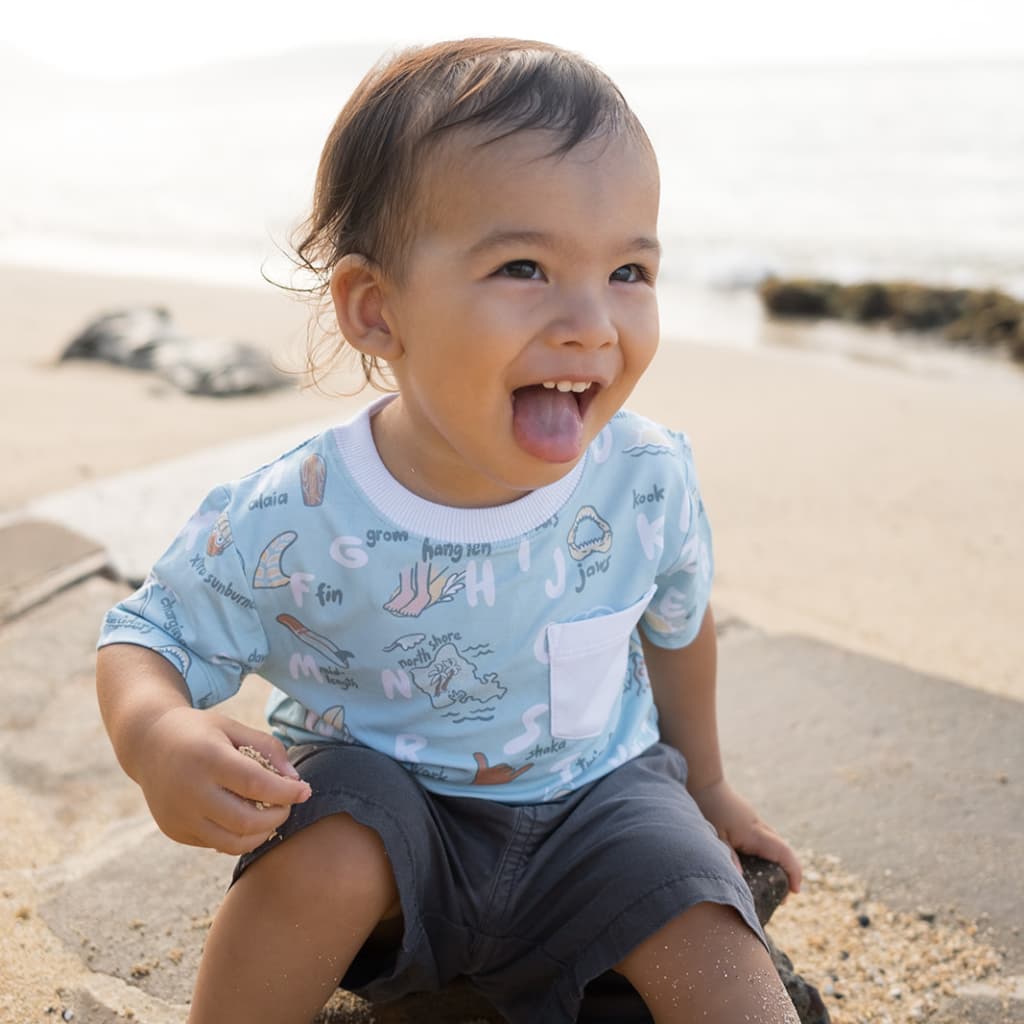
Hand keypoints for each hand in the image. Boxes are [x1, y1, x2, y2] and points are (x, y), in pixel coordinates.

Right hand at [133, 706, 311, 854]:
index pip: (255, 784)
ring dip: (261, 833)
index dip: (286, 792)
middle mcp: (190, 791)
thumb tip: (295, 781)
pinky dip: (238, 836)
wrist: (148, 744)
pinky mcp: (174, 831)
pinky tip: (244, 819)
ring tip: (271, 816)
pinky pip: (215, 844)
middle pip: (246, 821)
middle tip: (287, 805)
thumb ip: (268, 749)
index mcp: (207, 759)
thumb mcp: (233, 727)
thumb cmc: (200, 733)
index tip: (305, 791)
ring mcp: (179, 815)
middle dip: (277, 816)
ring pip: (232, 842)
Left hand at [690, 778, 801, 893]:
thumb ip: (727, 856)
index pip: (784, 853)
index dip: (794, 872)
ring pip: (772, 842)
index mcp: (753, 832)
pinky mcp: (744, 817)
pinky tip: (751, 862)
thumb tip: (740, 879)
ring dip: (776, 860)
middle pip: (782, 849)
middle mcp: (757, 826)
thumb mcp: (713, 834)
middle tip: (781, 895)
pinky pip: (762, 836)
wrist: (701, 778)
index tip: (796, 891)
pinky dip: (764, 851)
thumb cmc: (706, 806)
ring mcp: (752, 820)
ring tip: (767, 882)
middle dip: (786, 871)